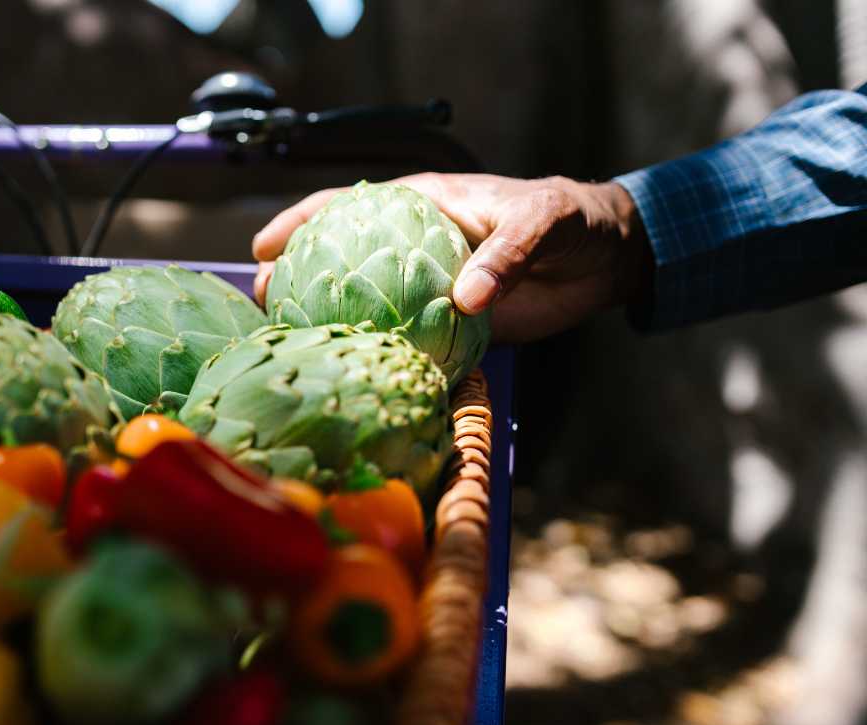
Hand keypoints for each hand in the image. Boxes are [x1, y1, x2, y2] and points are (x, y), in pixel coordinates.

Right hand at [252, 173, 652, 341]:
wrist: (604, 260)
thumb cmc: (569, 220)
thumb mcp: (540, 222)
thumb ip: (504, 254)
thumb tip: (464, 299)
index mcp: (422, 208)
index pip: (346, 206)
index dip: (298, 223)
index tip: (261, 248)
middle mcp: (413, 249)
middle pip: (340, 262)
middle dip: (295, 279)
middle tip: (262, 303)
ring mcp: (427, 290)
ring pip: (366, 307)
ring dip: (330, 323)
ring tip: (293, 344)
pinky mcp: (450, 326)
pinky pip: (407, 342)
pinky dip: (382, 357)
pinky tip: (358, 376)